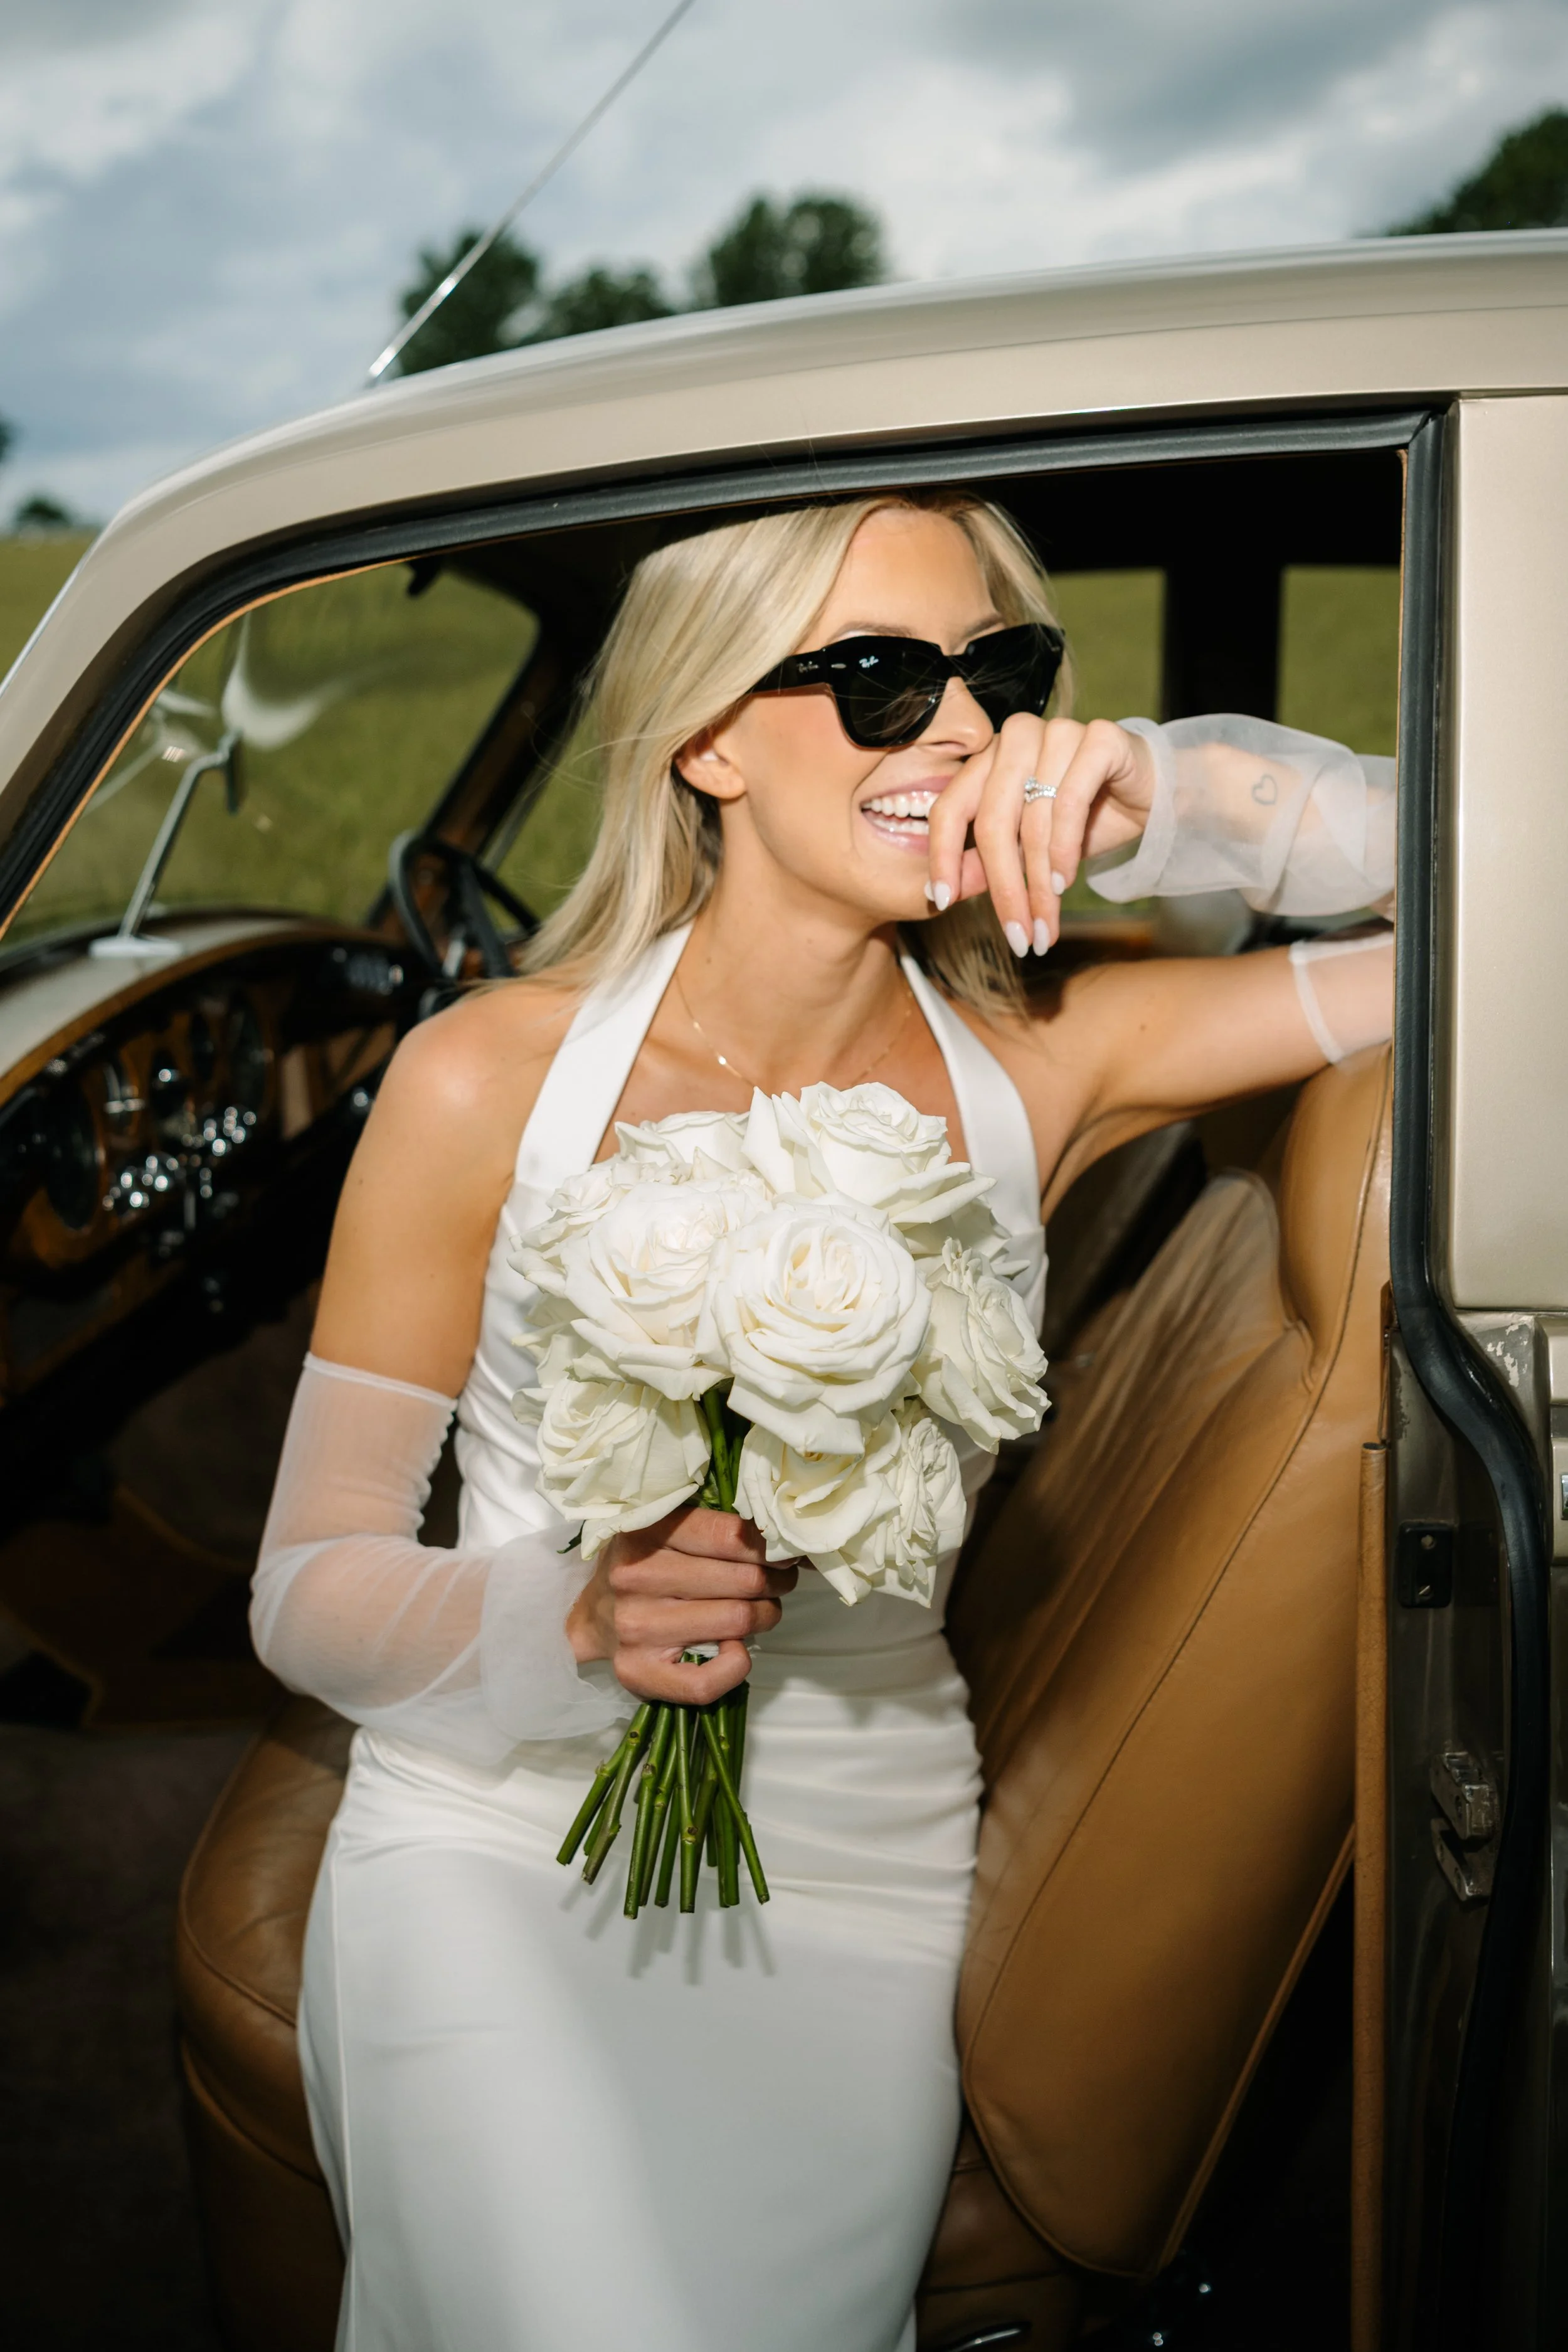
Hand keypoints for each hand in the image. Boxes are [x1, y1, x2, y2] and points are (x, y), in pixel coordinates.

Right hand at [566, 1504, 798, 1703]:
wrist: (594, 1615)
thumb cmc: (644, 1565)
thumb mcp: (668, 1529)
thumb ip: (715, 1528)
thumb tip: (784, 1543)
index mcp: (647, 1531)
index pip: (731, 1536)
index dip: (770, 1546)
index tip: (780, 1552)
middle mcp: (637, 1577)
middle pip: (744, 1579)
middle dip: (775, 1581)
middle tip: (777, 1581)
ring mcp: (637, 1628)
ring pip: (737, 1620)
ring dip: (766, 1615)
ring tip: (760, 1609)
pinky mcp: (637, 1672)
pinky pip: (706, 1681)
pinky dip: (737, 1666)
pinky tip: (735, 1649)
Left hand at [925, 714, 1157, 955]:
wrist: (1153, 797)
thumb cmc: (1085, 819)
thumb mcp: (1029, 849)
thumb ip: (986, 863)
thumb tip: (941, 894)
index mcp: (989, 758)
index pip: (950, 807)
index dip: (942, 856)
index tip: (941, 900)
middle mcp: (1016, 737)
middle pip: (992, 821)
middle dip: (1005, 888)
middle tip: (1016, 936)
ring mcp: (1057, 731)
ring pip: (1033, 819)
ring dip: (1038, 882)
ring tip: (1044, 922)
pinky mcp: (1099, 737)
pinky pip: (1070, 802)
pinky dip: (1064, 850)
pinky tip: (1064, 883)